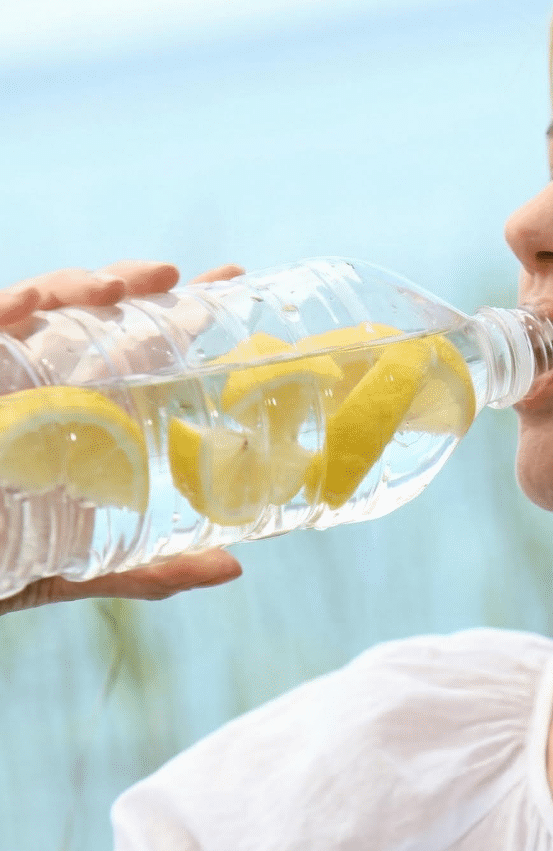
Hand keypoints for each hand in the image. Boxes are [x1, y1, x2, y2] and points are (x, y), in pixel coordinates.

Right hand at [0, 258, 246, 613]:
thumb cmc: (8, 560)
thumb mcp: (86, 565)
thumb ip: (152, 570)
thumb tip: (232, 569)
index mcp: (83, 411)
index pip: (138, 346)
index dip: (183, 310)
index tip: (230, 282)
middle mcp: (44, 382)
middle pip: (91, 314)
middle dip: (132, 283)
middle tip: (174, 280)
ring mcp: (3, 373)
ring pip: (38, 306)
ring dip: (78, 285)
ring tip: (117, 291)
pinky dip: (6, 308)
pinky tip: (33, 305)